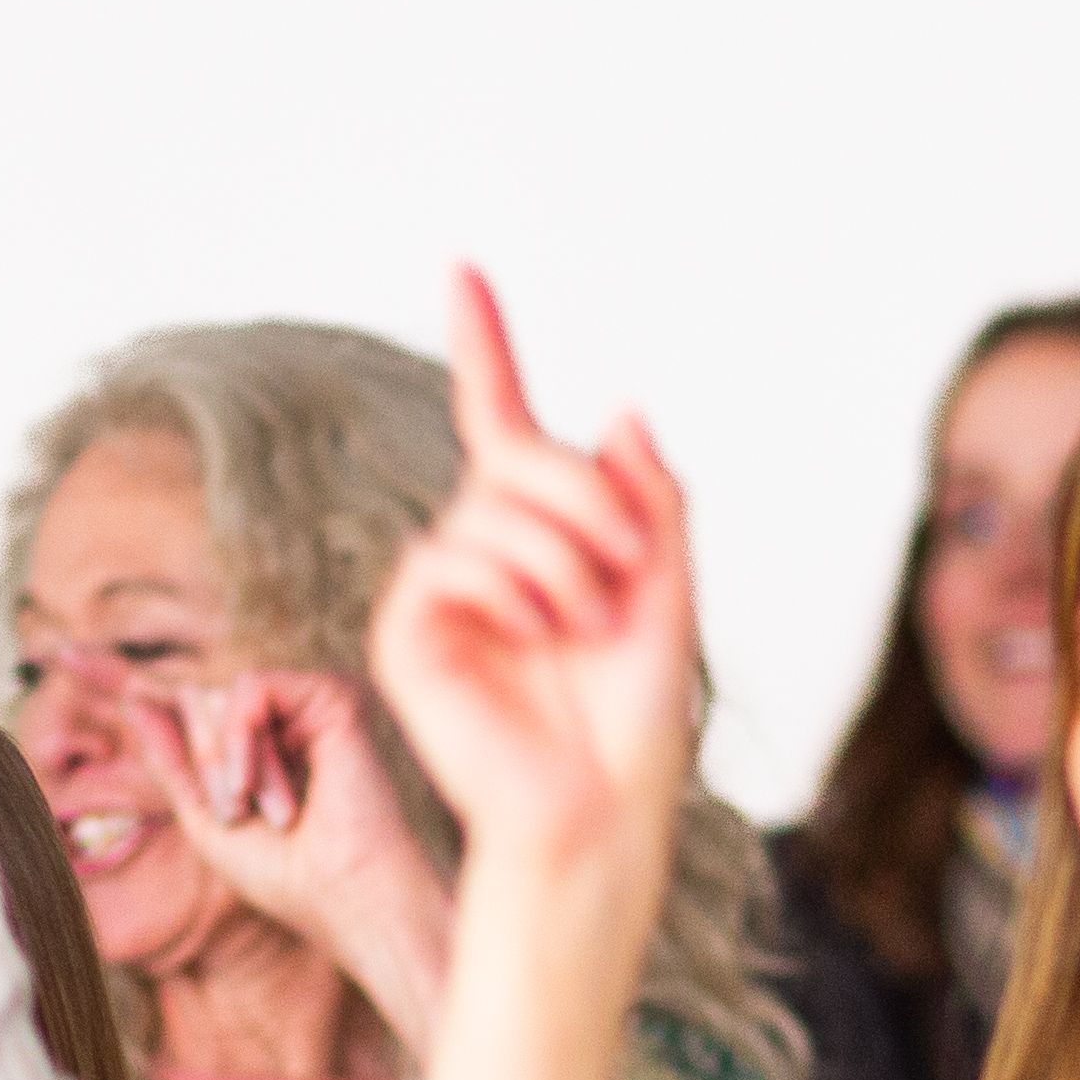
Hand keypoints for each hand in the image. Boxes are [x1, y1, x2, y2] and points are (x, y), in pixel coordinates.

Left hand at [130, 668, 462, 1046]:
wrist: (348, 896)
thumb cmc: (289, 876)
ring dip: (224, 761)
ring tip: (260, 812)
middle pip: (192, 699)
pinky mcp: (332, 693)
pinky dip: (246, 738)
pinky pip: (250, 687)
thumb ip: (170, 758)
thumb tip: (137, 696)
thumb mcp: (204, 818)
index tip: (58, 651)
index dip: (114, 673)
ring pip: (217, 694)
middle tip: (236, 813)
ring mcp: (306, 701)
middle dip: (198, 758)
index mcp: (248, 744)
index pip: (172, 699)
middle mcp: (278, 714)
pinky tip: (273, 788)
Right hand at [373, 271, 702, 1079]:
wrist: (600, 809)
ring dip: (565, 557)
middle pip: (521, 456)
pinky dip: (513, 590)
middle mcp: (485, 551)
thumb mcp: (669, 590)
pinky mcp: (410, 631)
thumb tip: (623, 411)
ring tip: (586, 626)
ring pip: (492, 506)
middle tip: (629, 570)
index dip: (485, 346)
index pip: (504, 424)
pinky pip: (452, 558)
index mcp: (547, 536)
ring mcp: (442, 589)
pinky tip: (536, 638)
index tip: (465, 271)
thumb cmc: (637, 719)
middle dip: (589, 500)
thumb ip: (651, 499)